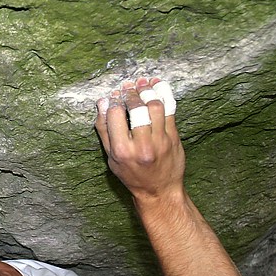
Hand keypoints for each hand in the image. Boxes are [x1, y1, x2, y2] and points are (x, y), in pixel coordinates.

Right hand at [94, 77, 185, 202]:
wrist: (159, 190)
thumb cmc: (131, 174)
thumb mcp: (111, 157)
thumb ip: (104, 130)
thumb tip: (101, 103)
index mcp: (122, 150)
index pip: (115, 114)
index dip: (114, 100)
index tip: (114, 95)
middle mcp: (141, 145)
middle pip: (136, 108)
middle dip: (130, 93)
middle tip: (127, 87)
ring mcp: (160, 141)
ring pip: (155, 105)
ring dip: (147, 91)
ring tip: (141, 85)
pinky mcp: (173, 137)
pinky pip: (170, 109)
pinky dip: (163, 94)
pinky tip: (156, 85)